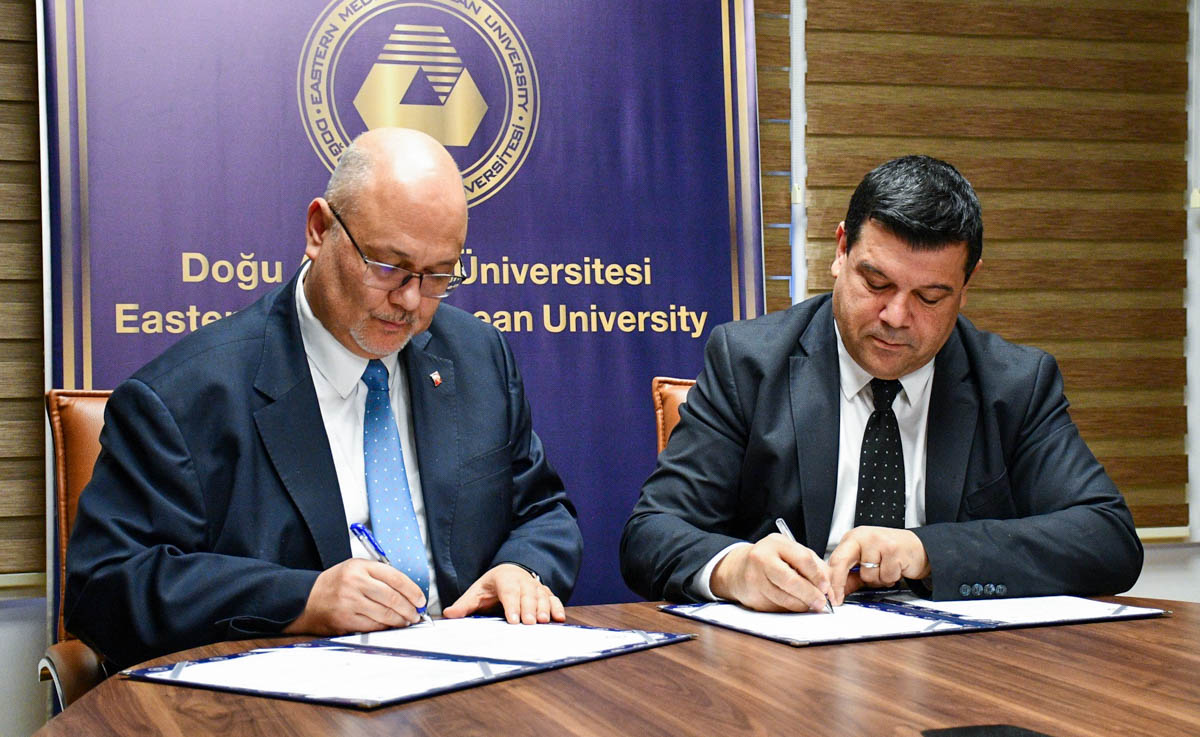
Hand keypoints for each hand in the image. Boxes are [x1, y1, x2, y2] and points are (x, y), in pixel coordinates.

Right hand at [283, 558, 426, 634]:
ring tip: (406, 621)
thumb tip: (407, 591)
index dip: (413, 590)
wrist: (305, 599)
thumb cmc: (335, 584)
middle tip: (416, 614)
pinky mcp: (345, 619)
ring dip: (401, 620)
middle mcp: (355, 583)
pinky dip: (386, 627)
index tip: (420, 599)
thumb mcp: (355, 569)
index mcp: (360, 567)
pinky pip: (373, 625)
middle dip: (410, 608)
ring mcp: (350, 602)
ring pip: (385, 614)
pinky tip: (390, 626)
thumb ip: (379, 575)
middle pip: (393, 598)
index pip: (396, 577)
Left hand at [443, 563, 564, 623]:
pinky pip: (553, 599)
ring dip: (544, 609)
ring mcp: (536, 586)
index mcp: (505, 578)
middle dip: (529, 609)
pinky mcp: (545, 593)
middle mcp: (523, 581)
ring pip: (542, 596)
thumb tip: (448, 614)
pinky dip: (557, 608)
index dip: (512, 605)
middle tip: (529, 623)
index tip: (512, 619)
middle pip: (528, 594)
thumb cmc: (492, 586)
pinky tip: (559, 618)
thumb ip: (464, 604)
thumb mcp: (476, 592)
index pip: (509, 592)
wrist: (510, 572)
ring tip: (544, 621)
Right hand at [709, 534, 831, 612]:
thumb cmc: (771, 559)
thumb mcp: (791, 553)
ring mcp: (755, 578)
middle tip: (822, 602)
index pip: (803, 559)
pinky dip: (790, 608)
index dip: (817, 576)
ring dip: (802, 605)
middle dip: (810, 594)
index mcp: (776, 543)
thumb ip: (814, 566)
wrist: (739, 569)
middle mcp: (762, 558)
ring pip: (784, 598)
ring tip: (810, 604)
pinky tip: (793, 604)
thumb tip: (830, 588)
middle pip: (791, 580)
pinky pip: (777, 607)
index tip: (826, 587)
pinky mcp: (753, 597)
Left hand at [828, 526, 930, 604]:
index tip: (829, 596)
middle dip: (839, 583)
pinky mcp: (893, 550)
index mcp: (854, 538)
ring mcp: (878, 542)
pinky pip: (885, 576)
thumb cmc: (892, 553)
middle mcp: (864, 536)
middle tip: (838, 599)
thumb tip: (836, 590)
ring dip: (877, 580)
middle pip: (842, 562)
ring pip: (867, 575)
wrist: (919, 548)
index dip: (831, 580)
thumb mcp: (867, 562)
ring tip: (885, 570)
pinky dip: (890, 578)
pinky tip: (895, 569)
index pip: (835, 558)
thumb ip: (851, 575)